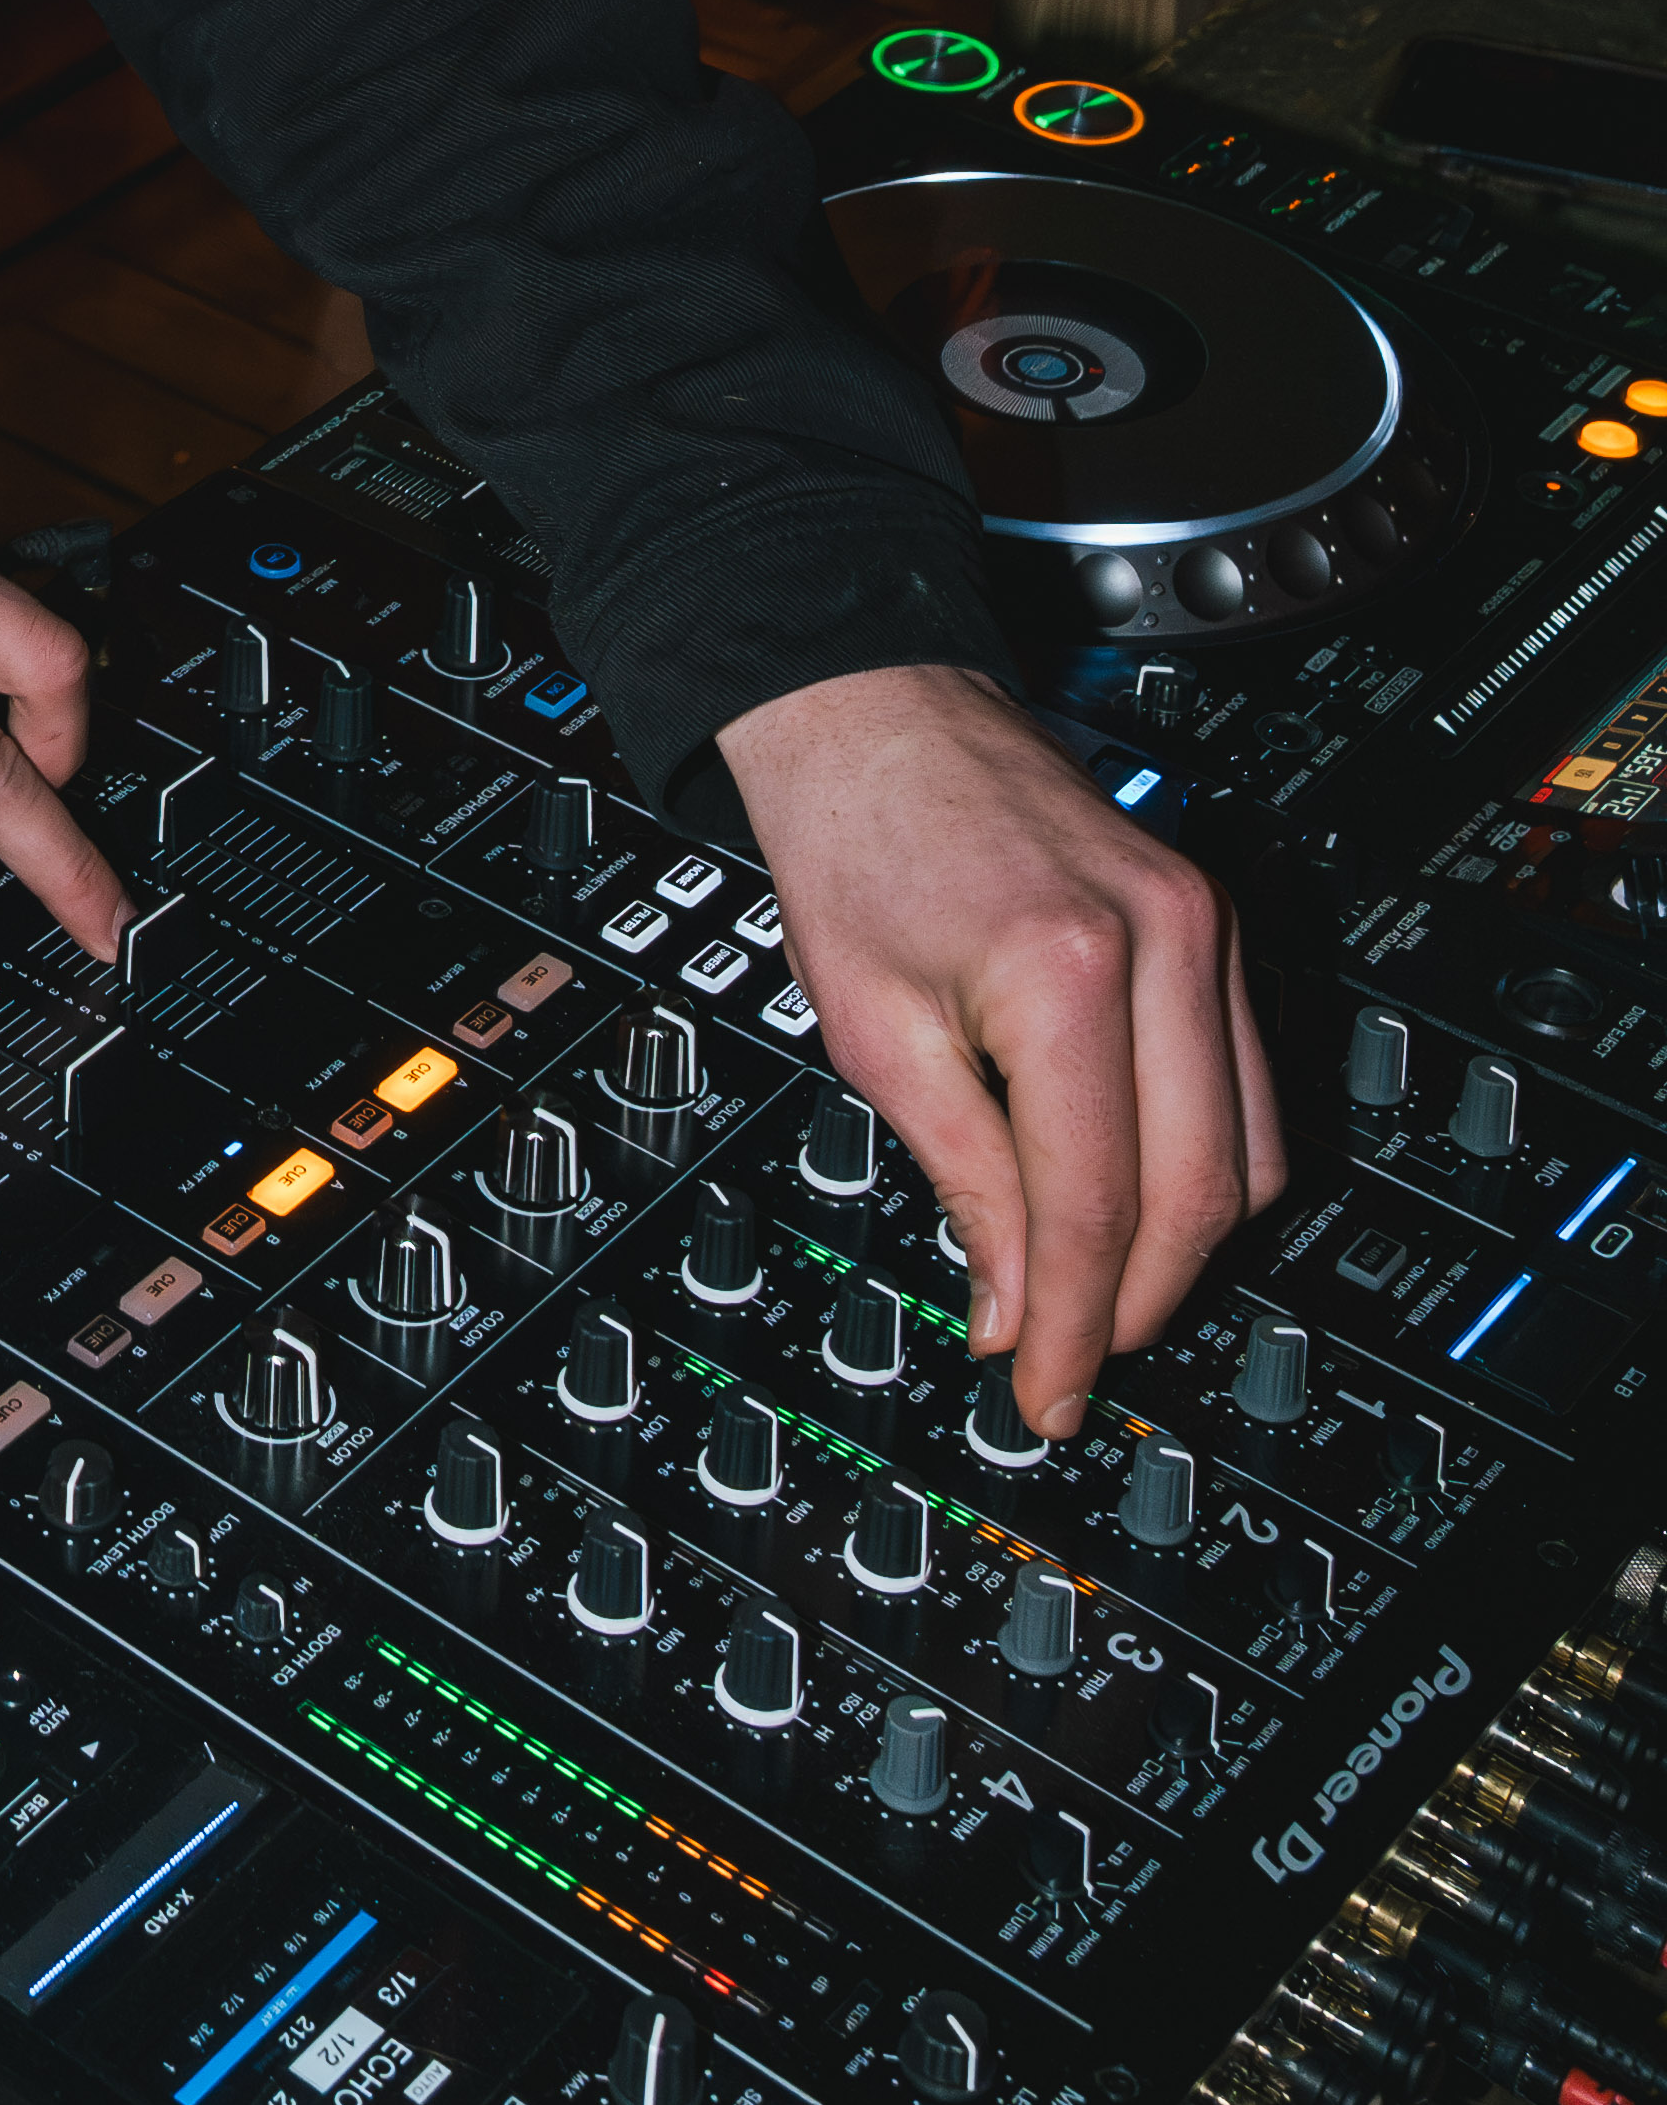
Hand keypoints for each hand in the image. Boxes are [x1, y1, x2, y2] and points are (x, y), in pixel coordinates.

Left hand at [715, 661, 1284, 1433]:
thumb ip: (963, 1178)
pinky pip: (1246, 1083)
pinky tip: (1136, 1200)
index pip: (1098, 1204)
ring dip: (1186, 1245)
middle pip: (1202, 1191)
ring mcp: (1205, 926)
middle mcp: (1167, 942)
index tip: (1046, 1395)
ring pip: (1251, 1150)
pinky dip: (1206, 1163)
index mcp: (1070, 970)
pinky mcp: (1212, 920)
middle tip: (1070, 1363)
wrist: (874, 709)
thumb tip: (1017, 1310)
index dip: (1076, 1325)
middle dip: (1139, 1303)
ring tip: (1096, 1295)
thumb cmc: (853, 840)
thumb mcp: (876, 1030)